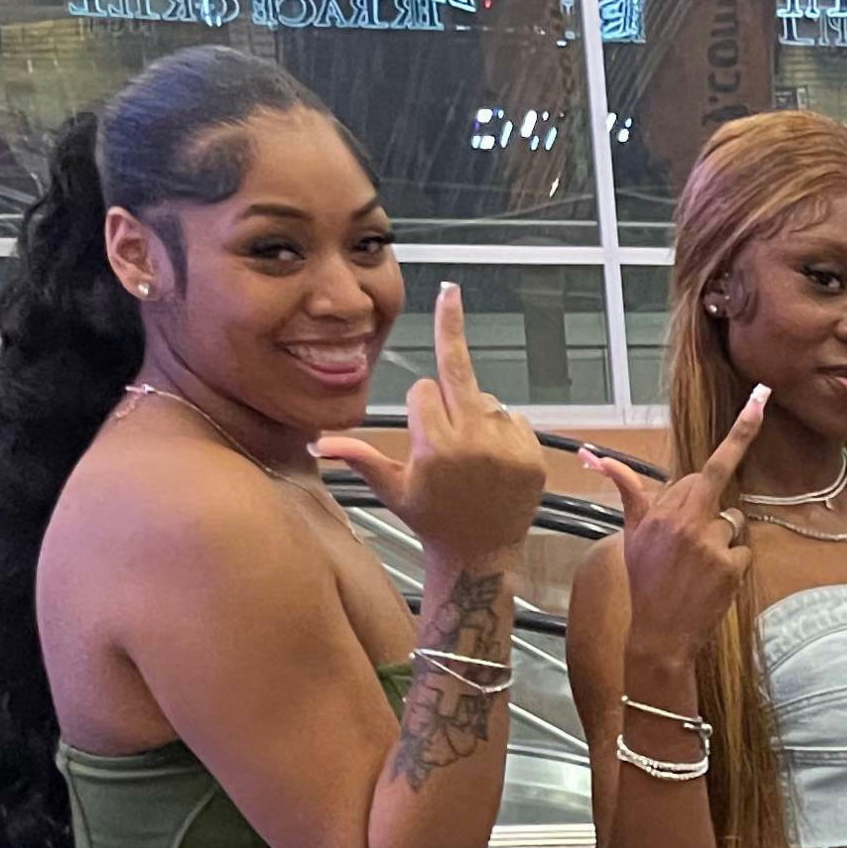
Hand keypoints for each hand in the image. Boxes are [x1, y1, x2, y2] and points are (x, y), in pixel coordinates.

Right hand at [314, 282, 545, 568]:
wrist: (480, 557)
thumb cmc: (431, 521)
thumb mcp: (392, 490)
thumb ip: (357, 458)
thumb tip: (313, 443)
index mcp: (434, 448)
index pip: (423, 390)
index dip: (420, 406)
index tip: (422, 431)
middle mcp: (472, 444)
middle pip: (458, 371)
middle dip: (450, 327)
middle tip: (450, 290)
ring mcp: (507, 450)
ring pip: (486, 399)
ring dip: (476, 414)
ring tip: (473, 458)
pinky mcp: (533, 457)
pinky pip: (514, 418)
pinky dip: (503, 429)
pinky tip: (495, 460)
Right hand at [579, 379, 769, 667]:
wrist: (659, 634)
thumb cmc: (645, 580)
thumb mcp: (631, 533)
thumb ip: (628, 491)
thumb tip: (596, 456)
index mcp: (666, 510)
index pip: (709, 467)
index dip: (741, 433)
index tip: (762, 400)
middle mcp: (690, 521)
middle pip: (716, 491)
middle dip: (706, 506)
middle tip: (685, 540)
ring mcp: (713, 544)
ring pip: (734, 521)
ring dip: (721, 537)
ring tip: (696, 564)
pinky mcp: (731, 566)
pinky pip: (743, 549)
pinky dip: (732, 562)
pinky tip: (711, 579)